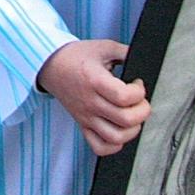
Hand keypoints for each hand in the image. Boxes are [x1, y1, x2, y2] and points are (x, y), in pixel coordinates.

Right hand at [37, 39, 150, 156]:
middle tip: (139, 100)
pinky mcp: (83, 125)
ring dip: (132, 129)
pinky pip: (100, 147)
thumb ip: (126, 52)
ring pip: (116, 138)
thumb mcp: (103, 47)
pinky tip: (119, 130)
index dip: (139, 92)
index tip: (138, 83)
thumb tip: (143, 57)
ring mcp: (86, 117)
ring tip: (132, 116)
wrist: (51, 66)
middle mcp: (90, 102)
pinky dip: (115, 145)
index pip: (124, 97)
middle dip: (142, 110)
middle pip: (125, 119)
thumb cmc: (77, 57)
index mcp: (95, 80)